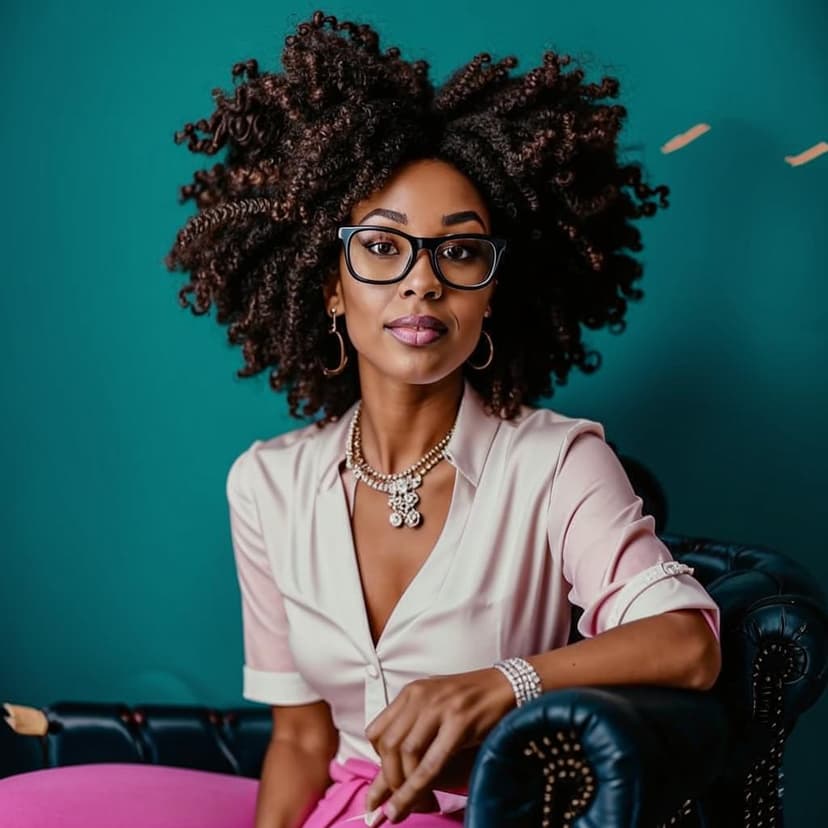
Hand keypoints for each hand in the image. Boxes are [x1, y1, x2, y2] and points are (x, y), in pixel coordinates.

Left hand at [363, 667, 514, 822]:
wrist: (510, 686)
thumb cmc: (475, 703)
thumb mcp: (439, 710)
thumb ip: (416, 736)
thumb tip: (391, 780)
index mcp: (412, 693)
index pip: (376, 731)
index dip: (377, 763)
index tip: (385, 786)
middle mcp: (420, 697)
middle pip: (387, 745)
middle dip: (388, 781)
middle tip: (396, 806)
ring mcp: (440, 707)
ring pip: (406, 754)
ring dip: (403, 788)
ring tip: (412, 807)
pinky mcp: (460, 721)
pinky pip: (431, 763)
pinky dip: (418, 788)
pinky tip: (417, 804)